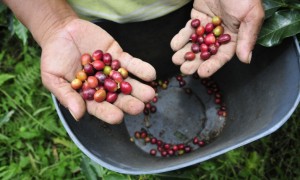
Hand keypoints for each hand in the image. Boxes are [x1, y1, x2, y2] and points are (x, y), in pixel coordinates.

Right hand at [41, 19, 155, 123]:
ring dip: (140, 88)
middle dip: (129, 102)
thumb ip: (67, 96)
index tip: (118, 117)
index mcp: (88, 95)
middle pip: (117, 97)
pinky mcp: (119, 56)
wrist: (61, 31)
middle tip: (140, 107)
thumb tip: (78, 115)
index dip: (108, 112)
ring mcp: (112, 71)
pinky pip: (131, 63)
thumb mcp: (53, 78)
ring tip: (150, 93)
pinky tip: (151, 74)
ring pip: (128, 82)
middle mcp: (103, 86)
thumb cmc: (54, 57)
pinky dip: (141, 68)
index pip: (99, 107)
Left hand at [171, 0, 263, 76]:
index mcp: (235, 37)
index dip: (212, 65)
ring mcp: (207, 27)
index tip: (202, 73)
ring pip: (195, 43)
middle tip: (185, 69)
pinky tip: (175, 45)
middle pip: (206, 52)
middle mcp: (220, 35)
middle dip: (195, 61)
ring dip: (185, 52)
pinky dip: (181, 38)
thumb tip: (246, 59)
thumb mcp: (251, 15)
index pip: (222, 56)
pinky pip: (188, 30)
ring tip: (176, 59)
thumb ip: (248, 37)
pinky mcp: (197, 18)